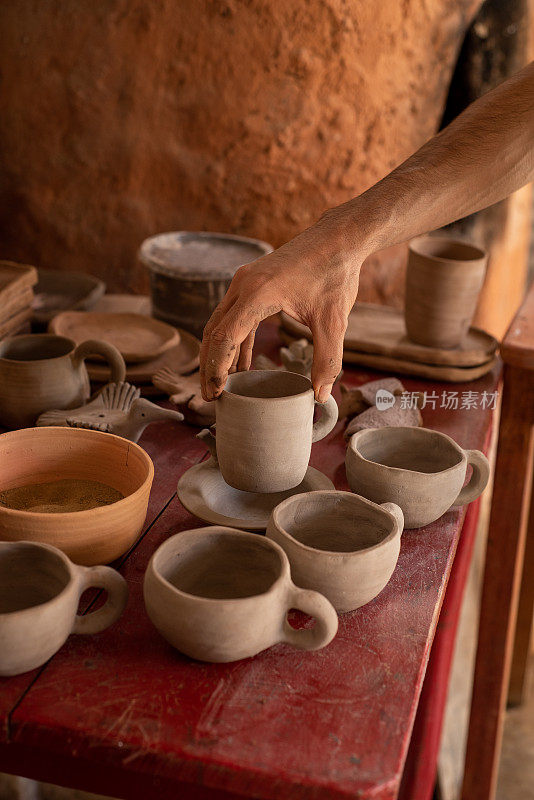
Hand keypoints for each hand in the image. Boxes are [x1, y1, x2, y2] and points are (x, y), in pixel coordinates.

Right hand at [200, 214, 363, 401]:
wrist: (338, 238)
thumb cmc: (334, 274)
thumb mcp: (334, 322)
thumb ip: (327, 359)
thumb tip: (321, 396)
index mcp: (258, 294)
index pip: (225, 337)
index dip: (216, 368)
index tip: (216, 392)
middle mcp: (243, 285)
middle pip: (214, 332)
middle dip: (210, 366)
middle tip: (212, 396)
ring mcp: (244, 281)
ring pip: (220, 324)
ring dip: (219, 354)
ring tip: (221, 385)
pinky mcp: (252, 282)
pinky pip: (234, 316)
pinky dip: (235, 341)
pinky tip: (241, 364)